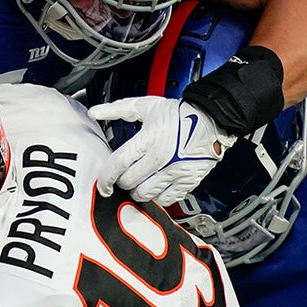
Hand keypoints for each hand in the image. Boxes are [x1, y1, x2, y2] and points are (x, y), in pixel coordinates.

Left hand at [88, 96, 234, 205]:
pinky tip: (155, 190)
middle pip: (129, 181)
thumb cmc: (178, 113)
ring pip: (145, 194)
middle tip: (124, 178)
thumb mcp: (145, 106)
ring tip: (137, 185)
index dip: (105, 179)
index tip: (103, 185)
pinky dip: (157, 199)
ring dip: (136, 192)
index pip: (118, 165)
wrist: (212, 118)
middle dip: (122, 183)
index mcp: (147, 139)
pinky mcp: (188, 180)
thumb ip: (117, 110)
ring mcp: (174, 171)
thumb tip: (94, 112)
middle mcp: (160, 157)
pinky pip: (166, 200)